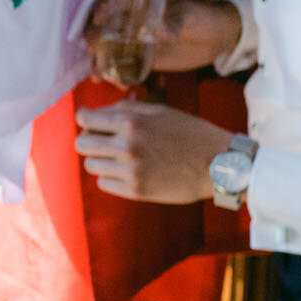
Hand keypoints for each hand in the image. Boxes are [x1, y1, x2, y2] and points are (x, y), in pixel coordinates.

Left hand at [74, 101, 231, 202]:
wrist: (219, 165)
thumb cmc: (191, 134)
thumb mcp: (160, 112)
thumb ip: (127, 110)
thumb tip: (96, 112)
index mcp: (131, 122)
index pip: (85, 119)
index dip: (85, 120)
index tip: (90, 124)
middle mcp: (127, 145)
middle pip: (81, 144)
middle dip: (90, 141)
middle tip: (104, 143)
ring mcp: (130, 170)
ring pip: (91, 166)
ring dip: (101, 161)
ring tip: (121, 158)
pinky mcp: (135, 191)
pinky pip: (104, 184)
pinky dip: (112, 178)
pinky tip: (129, 172)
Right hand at [87, 0, 240, 72]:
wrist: (219, 36)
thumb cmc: (203, 16)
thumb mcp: (190, 16)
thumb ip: (173, 22)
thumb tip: (161, 32)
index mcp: (144, 3)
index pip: (116, 2)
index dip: (104, 10)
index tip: (97, 21)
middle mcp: (136, 21)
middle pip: (108, 27)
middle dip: (96, 37)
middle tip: (92, 49)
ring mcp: (139, 40)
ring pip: (112, 48)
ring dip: (102, 59)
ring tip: (97, 73)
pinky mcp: (146, 58)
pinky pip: (126, 65)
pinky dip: (117, 73)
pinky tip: (111, 81)